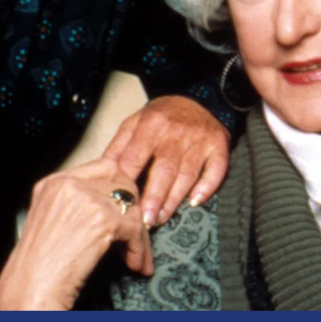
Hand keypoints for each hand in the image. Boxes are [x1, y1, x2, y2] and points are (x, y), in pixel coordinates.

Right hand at [0, 157, 151, 310]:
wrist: (29, 293)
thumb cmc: (36, 270)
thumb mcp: (50, 222)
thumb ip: (76, 204)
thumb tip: (112, 204)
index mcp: (53, 183)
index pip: (103, 167)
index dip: (120, 188)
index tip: (127, 207)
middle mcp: (68, 185)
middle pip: (121, 181)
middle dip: (134, 207)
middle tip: (136, 230)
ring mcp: (86, 200)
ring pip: (131, 207)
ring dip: (139, 234)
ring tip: (137, 255)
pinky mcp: (102, 220)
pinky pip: (134, 229)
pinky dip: (138, 248)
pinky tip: (135, 263)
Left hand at [103, 96, 229, 225]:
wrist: (198, 99)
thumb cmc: (161, 116)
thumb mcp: (135, 122)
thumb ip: (118, 146)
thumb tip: (102, 173)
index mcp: (152, 124)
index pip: (135, 157)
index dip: (127, 182)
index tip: (120, 204)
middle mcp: (177, 132)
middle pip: (164, 170)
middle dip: (154, 198)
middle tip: (144, 222)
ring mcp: (200, 140)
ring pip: (187, 175)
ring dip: (174, 200)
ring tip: (160, 219)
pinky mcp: (219, 145)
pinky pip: (216, 169)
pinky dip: (207, 187)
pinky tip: (195, 202)